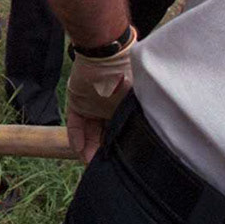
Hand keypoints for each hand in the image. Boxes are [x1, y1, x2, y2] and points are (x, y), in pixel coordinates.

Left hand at [65, 35, 134, 163]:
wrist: (105, 55)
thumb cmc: (127, 77)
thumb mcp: (134, 103)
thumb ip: (135, 120)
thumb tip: (149, 141)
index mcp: (126, 105)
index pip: (123, 130)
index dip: (121, 146)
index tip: (122, 163)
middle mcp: (109, 106)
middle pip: (106, 133)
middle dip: (104, 150)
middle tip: (104, 168)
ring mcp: (92, 104)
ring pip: (91, 130)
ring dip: (89, 148)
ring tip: (91, 164)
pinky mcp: (77, 101)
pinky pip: (76, 122)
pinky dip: (77, 137)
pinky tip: (79, 151)